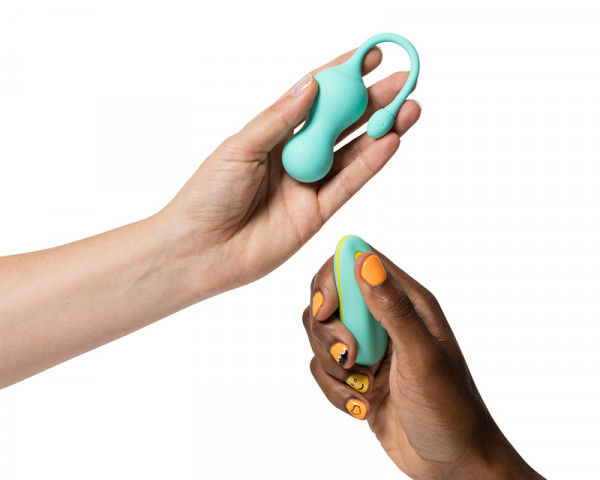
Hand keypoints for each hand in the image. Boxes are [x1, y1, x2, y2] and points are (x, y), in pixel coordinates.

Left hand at [161, 48, 420, 298]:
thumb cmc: (207, 196)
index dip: (342, 76)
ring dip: (381, 131)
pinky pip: (348, 186)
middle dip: (373, 102)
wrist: (199, 251)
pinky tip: (390, 143)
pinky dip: (370, 165)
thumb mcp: (240, 147)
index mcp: (272, 135)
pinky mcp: (316, 215)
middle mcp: (294, 157)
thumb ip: (279, 119)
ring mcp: (307, 186)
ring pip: (352, 154)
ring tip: (409, 109)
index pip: (314, 99)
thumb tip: (311, 84)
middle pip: (341, 124)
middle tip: (404, 81)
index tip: (370, 56)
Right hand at [302, 247, 503, 479]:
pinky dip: (334, 391)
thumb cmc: (450, 409)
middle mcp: (385, 319)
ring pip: (320, 336)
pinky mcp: (357, 376)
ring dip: (331, 367)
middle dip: (327, 332)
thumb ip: (392, 309)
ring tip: (363, 390)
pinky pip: (323, 370)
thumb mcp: (422, 357)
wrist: (452, 463)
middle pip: (329, 299)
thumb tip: (363, 260)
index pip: (356, 262)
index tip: (328, 312)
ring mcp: (369, 348)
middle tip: (351, 360)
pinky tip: (362, 408)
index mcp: (408, 302)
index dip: (332, 280)